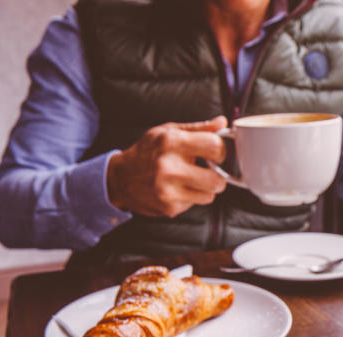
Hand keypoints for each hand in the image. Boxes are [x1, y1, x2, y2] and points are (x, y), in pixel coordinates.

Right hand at [107, 116, 227, 217]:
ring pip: (209, 196)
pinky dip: (190, 198)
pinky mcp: (169, 208)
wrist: (120, 179)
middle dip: (218, 176)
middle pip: (217, 180)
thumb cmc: (146, 153)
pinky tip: (177, 189)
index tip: (215, 153)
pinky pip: (194, 204)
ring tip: (190, 180)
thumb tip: (222, 123)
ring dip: (205, 189)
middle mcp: (169, 168)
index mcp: (171, 143)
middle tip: (209, 171)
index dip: (220, 150)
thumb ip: (198, 128)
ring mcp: (168, 191)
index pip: (215, 147)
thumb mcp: (167, 132)